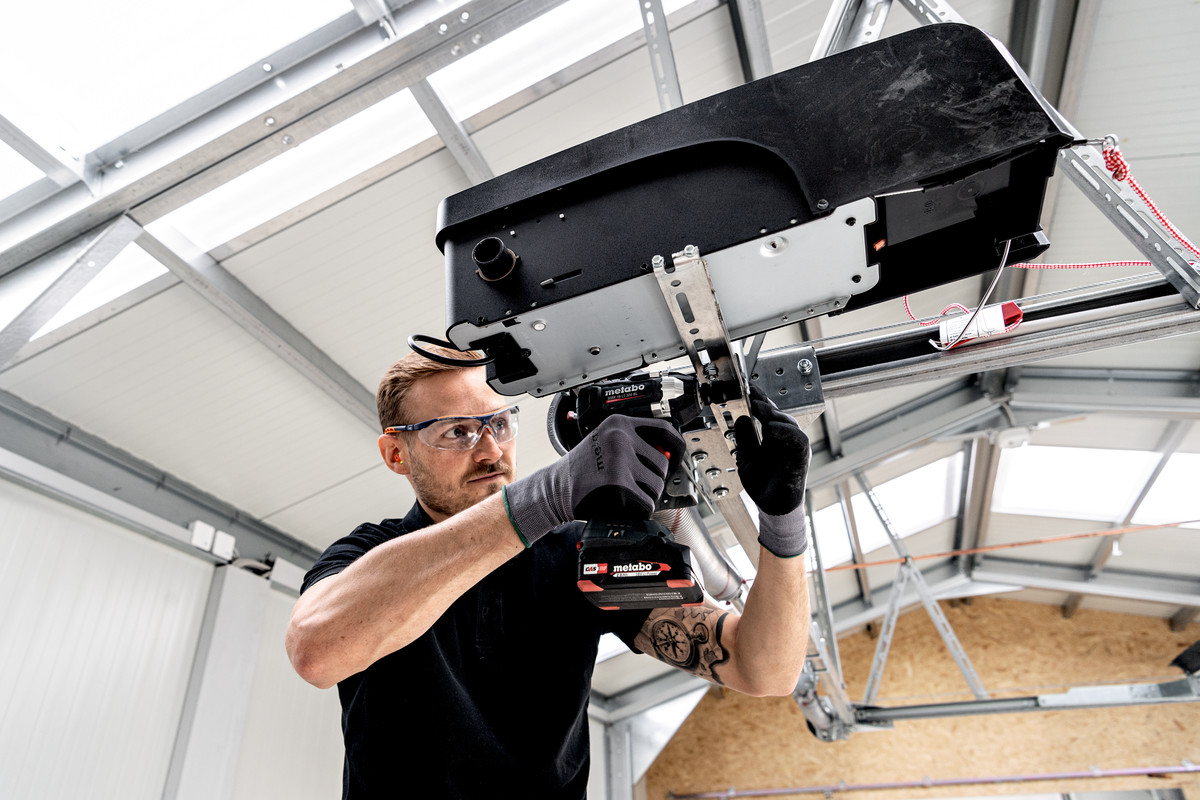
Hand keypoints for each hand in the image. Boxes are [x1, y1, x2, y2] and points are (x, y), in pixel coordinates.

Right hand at [503, 415, 682, 545]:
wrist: (554, 490)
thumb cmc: (581, 470)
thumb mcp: (605, 443)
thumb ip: (633, 444)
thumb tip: (669, 456)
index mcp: (619, 424)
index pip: (664, 428)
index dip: (676, 444)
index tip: (678, 455)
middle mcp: (620, 438)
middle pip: (663, 463)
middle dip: (653, 479)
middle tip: (635, 485)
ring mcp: (619, 460)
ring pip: (657, 485)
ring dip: (646, 496)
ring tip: (625, 494)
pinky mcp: (619, 484)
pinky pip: (646, 503)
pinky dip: (639, 510)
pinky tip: (622, 505)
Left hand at [733, 386, 810, 556]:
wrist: (771, 507)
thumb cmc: (763, 483)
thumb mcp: (746, 457)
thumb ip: (745, 439)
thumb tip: (742, 418)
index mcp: (773, 437)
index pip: (769, 414)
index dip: (760, 400)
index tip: (748, 389)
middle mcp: (786, 440)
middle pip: (779, 415)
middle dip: (765, 403)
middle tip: (752, 396)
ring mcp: (794, 449)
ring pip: (790, 424)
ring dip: (774, 414)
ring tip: (759, 408)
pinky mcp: (801, 460)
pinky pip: (798, 441)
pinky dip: (785, 432)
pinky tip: (771, 428)